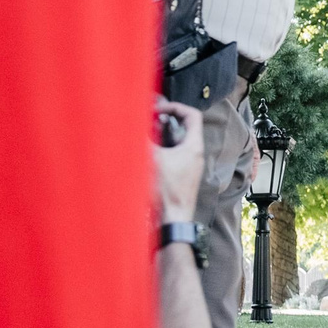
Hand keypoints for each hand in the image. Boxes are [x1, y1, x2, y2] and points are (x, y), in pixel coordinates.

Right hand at [153, 101, 204, 221]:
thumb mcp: (152, 160)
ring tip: (145, 139)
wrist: (173, 221)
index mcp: (193, 146)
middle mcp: (195, 154)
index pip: (192, 115)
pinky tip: (146, 157)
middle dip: (163, 122)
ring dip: (160, 137)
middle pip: (183, 127)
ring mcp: (189, 166)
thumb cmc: (167, 192)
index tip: (159, 109)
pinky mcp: (181, 176)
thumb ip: (143, 140)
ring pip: (175, 142)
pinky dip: (160, 151)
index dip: (176, 107)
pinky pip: (172, 155)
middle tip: (148, 122)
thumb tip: (132, 126)